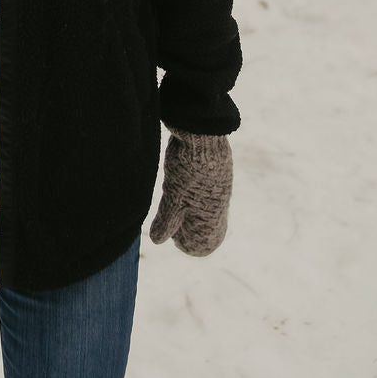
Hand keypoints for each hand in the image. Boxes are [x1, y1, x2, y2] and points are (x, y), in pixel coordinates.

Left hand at [149, 128, 232, 255]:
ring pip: (202, 209)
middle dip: (187, 228)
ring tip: (174, 197)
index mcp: (213, 216)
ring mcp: (217, 189)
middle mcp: (219, 204)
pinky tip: (179, 182)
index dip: (187, 244)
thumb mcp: (173, 197)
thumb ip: (167, 220)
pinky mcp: (214, 174)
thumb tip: (157, 241)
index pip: (206, 244)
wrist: (201, 134)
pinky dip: (191, 194)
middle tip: (172, 218)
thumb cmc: (189, 169)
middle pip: (205, 228)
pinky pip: (204, 193)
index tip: (173, 235)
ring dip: (188, 209)